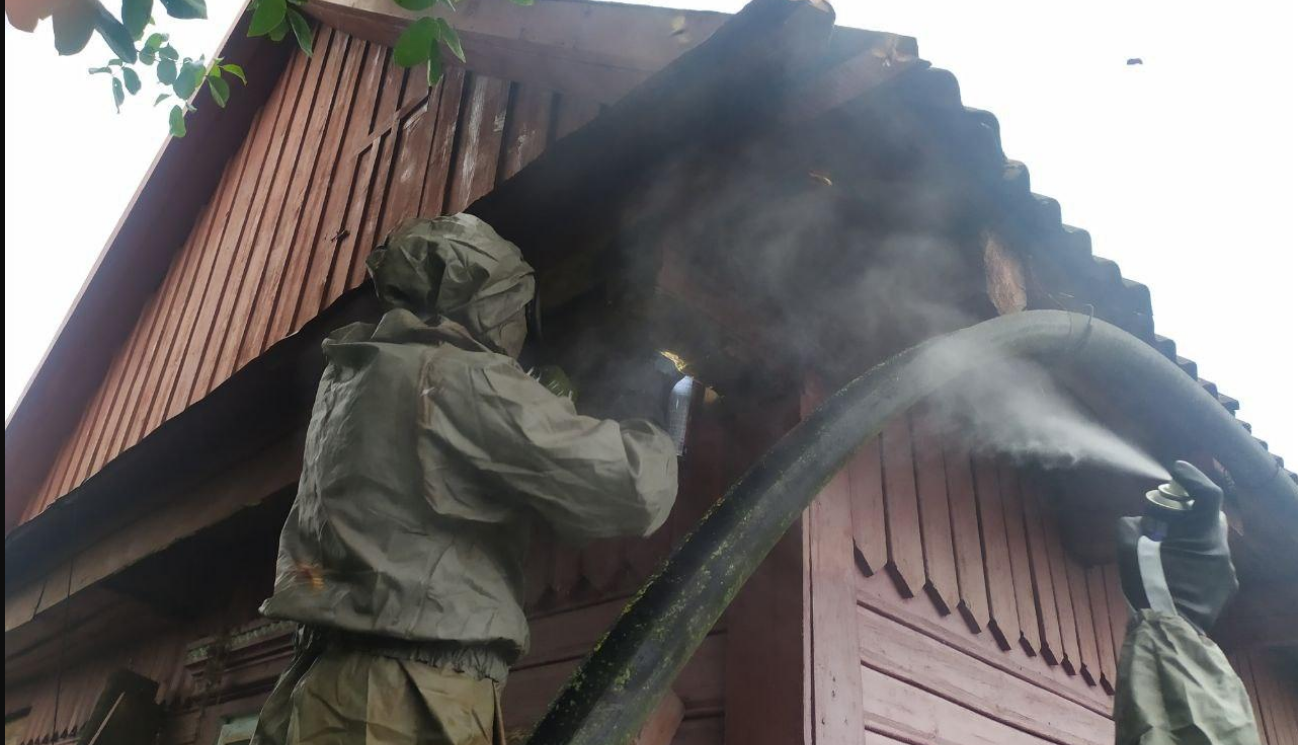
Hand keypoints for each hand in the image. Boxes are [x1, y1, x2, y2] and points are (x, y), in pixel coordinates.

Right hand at [1115, 460, 1237, 633]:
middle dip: (1190, 509)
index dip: (1193, 477)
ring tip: (1166, 547)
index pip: (1208, 494)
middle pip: (1210, 516)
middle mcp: (1221, 550)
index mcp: (1202, 536)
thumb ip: (1132, 524)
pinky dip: (1194, 558)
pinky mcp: (1225, 588)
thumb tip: (1140, 522)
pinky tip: (1177, 571)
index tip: (1176, 470)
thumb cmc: (1149, 586)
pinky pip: (1210, 563)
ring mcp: (1226, 571)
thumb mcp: (1128, 548)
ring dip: (1190, 536)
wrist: (1169, 630)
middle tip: (1166, 514)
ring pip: (1209, 541)